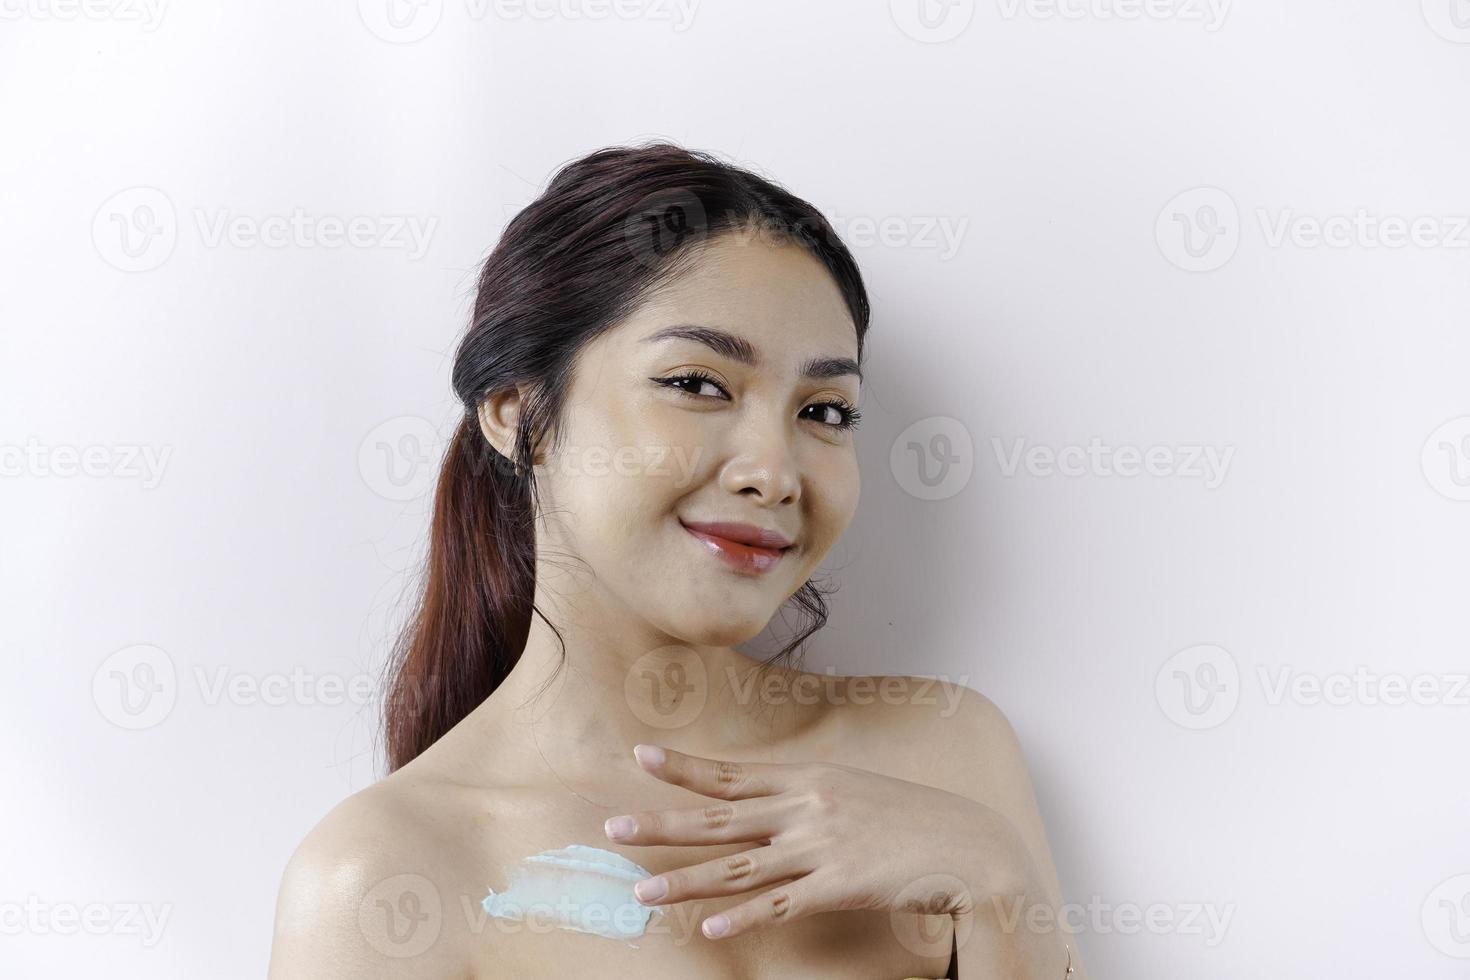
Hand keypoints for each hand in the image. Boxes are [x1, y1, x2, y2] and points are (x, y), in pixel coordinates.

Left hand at [600, 743, 1030, 941]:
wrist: (969, 845)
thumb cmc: (910, 819)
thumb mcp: (854, 791)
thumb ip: (808, 798)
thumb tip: (768, 805)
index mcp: (809, 779)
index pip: (733, 776)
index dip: (685, 768)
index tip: (641, 756)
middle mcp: (806, 808)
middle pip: (720, 819)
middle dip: (663, 823)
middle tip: (612, 826)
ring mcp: (820, 848)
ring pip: (737, 867)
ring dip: (685, 880)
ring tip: (641, 891)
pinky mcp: (838, 886)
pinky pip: (780, 905)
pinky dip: (742, 917)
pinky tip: (709, 927)